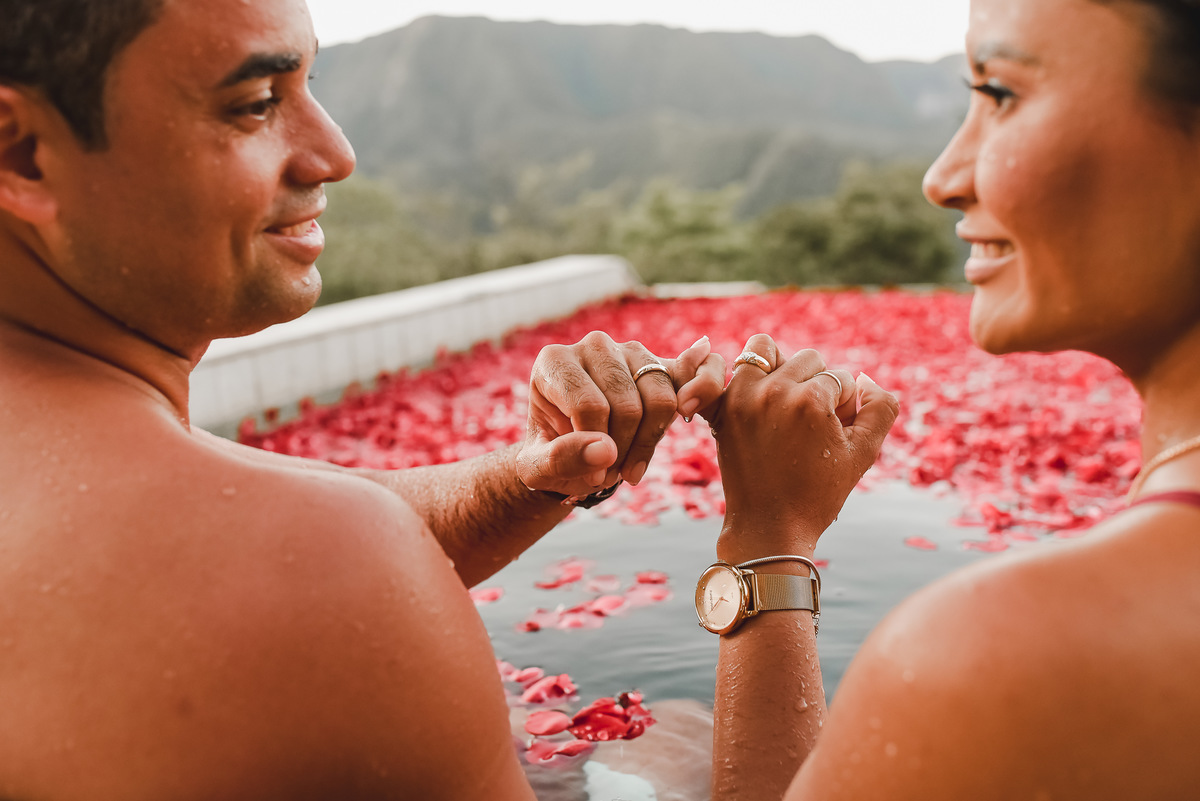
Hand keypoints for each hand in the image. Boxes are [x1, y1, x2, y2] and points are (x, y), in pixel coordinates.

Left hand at [517, 332, 725, 498]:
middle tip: (610, 474)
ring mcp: (632, 351)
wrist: (573, 452)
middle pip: (628, 405)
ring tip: (628, 464)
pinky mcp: (664, 363)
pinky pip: (698, 370)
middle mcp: (594, 346)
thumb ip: (560, 460)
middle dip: (623, 450)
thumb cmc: (551, 456)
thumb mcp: (538, 468)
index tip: (592, 476)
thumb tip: (605, 451)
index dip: (596, 450)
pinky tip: (688, 413)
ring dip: (650, 442)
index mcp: (554, 361)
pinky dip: (703, 393)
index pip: (590, 406)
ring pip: (661, 398)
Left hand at [706, 334, 897, 560]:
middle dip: (818, 385)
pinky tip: (752, 392)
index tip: (835, 432)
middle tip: (815, 421)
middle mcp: (773, 392)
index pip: (840, 379)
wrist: (770, 526)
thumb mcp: (863, 453)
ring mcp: (742, 398)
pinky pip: (726, 367)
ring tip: (788, 401)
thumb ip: (881, 409)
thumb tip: (868, 381)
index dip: (845, 406)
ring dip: (782, 368)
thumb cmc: (819, 493)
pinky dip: (738, 373)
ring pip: (766, 349)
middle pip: (808, 360)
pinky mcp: (722, 408)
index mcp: (811, 401)